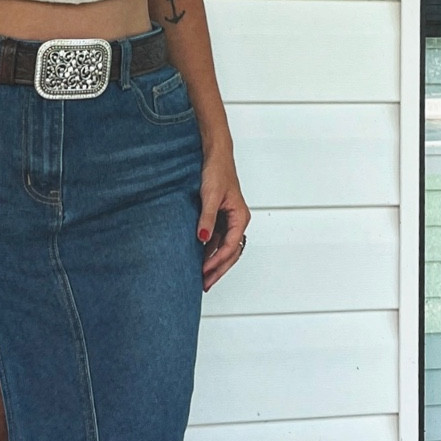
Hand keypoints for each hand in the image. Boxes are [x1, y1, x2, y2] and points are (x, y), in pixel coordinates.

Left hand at [198, 150, 248, 292]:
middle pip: (230, 253)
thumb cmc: (217, 171)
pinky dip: (209, 252)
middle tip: (205, 284)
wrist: (214, 155)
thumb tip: (202, 239)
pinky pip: (216, 240)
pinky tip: (199, 260)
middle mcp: (237, 221)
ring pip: (223, 249)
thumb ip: (207, 218)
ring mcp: (228, 221)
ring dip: (214, 263)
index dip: (217, 261)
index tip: (204, 271)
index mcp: (240, 217)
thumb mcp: (210, 196)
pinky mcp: (219, 218)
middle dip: (218, 269)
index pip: (230, 246)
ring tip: (202, 278)